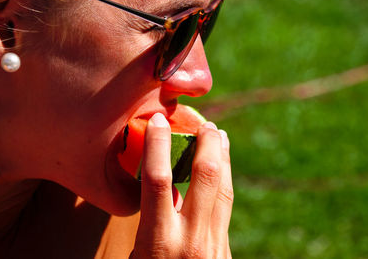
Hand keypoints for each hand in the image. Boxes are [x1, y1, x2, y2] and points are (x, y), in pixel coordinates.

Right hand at [130, 113, 232, 257]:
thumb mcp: (140, 254)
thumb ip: (153, 222)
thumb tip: (171, 192)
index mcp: (159, 241)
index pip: (158, 181)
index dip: (157, 145)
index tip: (158, 121)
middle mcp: (192, 239)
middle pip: (206, 177)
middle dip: (207, 144)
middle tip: (206, 124)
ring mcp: (215, 246)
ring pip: (224, 190)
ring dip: (223, 158)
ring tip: (220, 137)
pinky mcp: (227, 252)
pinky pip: (225, 208)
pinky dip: (223, 182)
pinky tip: (221, 171)